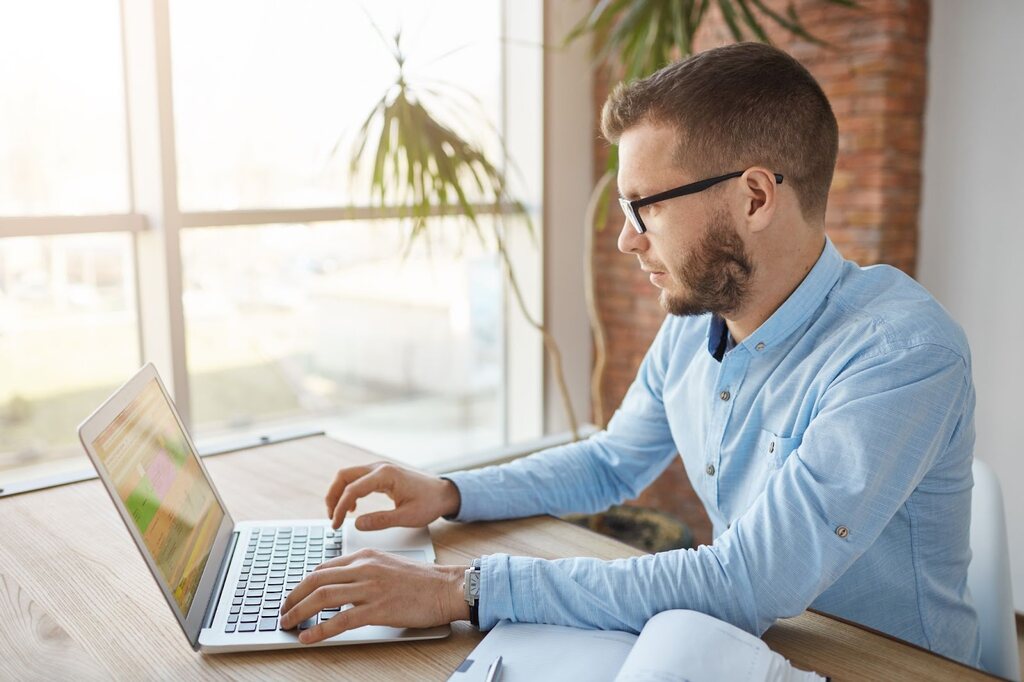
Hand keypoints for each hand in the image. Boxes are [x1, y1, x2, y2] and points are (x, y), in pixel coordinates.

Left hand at [279, 548, 469, 643]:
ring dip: (300, 612)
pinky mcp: (378, 609)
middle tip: (283, 611)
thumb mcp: (387, 565)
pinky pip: (341, 620)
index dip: (303, 584)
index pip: (323, 568)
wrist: (446, 588)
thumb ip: (363, 570)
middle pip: (316, 580)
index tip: (293, 597)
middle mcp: (365, 568)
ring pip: (323, 597)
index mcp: (365, 556)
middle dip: (293, 597)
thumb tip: (340, 585)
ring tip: (288, 624)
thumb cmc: (421, 580)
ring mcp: (371, 588)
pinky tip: (308, 638)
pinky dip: (320, 630)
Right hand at [325, 462, 460, 530]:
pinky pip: (357, 479)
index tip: (335, 525)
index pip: (352, 489)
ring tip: (338, 515)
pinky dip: (349, 492)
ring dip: (339, 493)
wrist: (444, 493)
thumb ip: (381, 521)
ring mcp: (380, 469)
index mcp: (385, 475)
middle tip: (331, 518)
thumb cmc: (430, 503)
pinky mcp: (381, 474)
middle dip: (333, 496)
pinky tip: (352, 508)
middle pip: (344, 476)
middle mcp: (380, 468)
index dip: (339, 508)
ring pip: (348, 476)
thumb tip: (356, 524)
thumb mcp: (407, 517)